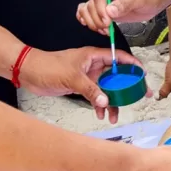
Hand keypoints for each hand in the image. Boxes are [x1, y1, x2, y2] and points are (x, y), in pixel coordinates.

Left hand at [17, 46, 149, 123]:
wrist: (29, 72)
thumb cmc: (47, 66)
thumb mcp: (72, 77)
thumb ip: (90, 90)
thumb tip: (105, 101)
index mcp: (93, 56)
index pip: (118, 57)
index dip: (132, 64)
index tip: (142, 74)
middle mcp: (92, 65)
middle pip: (115, 75)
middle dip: (126, 87)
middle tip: (137, 97)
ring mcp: (87, 76)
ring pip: (106, 88)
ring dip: (112, 101)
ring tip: (115, 114)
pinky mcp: (80, 86)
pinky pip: (96, 95)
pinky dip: (99, 104)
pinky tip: (101, 113)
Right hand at [76, 0, 170, 33]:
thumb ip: (124, 4)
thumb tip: (109, 11)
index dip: (100, 11)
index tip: (107, 22)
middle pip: (91, 5)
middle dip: (97, 19)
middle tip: (107, 29)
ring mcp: (103, 0)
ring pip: (87, 10)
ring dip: (93, 22)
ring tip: (105, 30)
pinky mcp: (104, 9)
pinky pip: (89, 14)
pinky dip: (90, 21)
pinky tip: (97, 28)